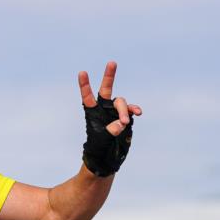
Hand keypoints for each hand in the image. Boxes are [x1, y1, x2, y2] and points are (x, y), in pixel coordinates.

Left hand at [77, 62, 141, 176]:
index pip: (87, 96)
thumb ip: (110, 131)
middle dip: (109, 75)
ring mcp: (115, 111)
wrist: (107, 157)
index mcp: (92, 111)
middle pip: (106, 89)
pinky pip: (131, 110)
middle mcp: (103, 108)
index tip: (82, 72)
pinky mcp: (125, 117)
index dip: (85, 85)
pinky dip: (134, 110)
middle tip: (112, 62)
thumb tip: (121, 123)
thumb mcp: (101, 141)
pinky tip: (137, 112)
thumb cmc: (98, 148)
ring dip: (123, 110)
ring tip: (125, 122)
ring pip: (121, 103)